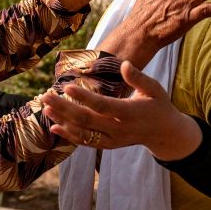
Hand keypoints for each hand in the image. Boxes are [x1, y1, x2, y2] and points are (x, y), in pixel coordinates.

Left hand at [41, 60, 201, 160]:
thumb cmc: (158, 105)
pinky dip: (69, 136)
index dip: (84, 97)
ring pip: (83, 133)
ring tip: (46, 108)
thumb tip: (124, 64)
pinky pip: (85, 142)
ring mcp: (112, 139)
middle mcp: (119, 129)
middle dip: (64, 108)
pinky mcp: (108, 145)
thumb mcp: (154, 89)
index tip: (66, 86)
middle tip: (45, 96)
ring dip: (62, 121)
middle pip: (86, 120)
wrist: (165, 134)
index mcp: (129, 112)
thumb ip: (138, 78)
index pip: (102, 105)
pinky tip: (53, 127)